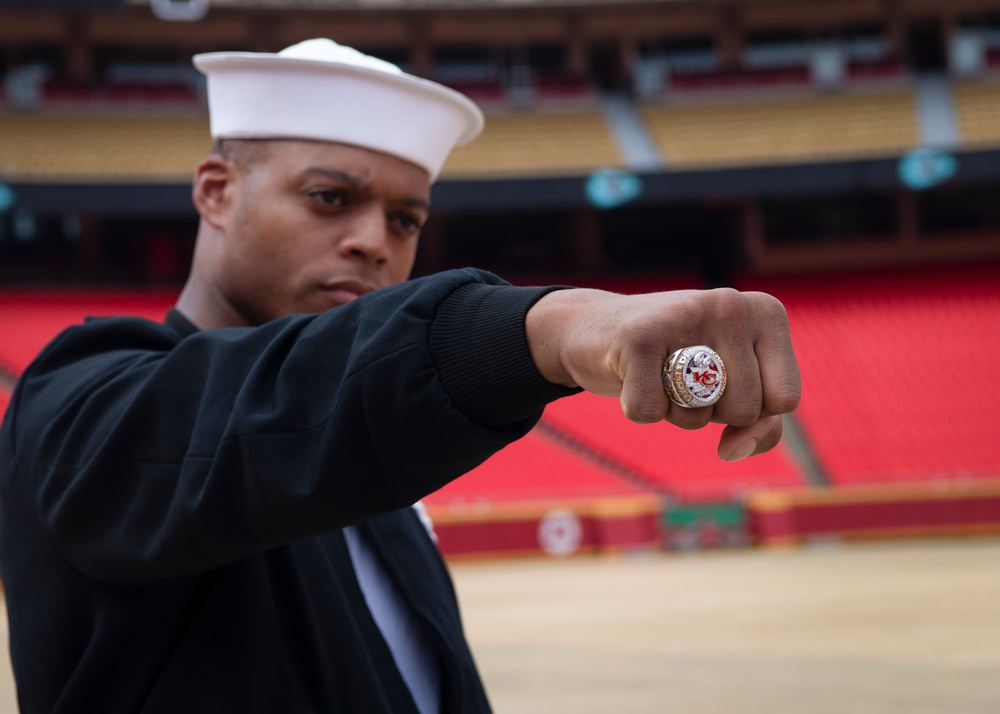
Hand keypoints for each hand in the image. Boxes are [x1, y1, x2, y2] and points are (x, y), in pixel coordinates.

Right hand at [525, 288, 800, 460]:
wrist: (596, 329)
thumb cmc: (677, 362)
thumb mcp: (734, 387)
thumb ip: (763, 424)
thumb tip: (734, 450)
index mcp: (766, 313)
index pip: (784, 399)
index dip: (751, 411)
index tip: (722, 382)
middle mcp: (732, 305)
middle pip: (745, 411)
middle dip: (711, 411)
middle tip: (684, 375)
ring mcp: (687, 315)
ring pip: (700, 416)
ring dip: (674, 412)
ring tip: (659, 373)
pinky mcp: (639, 336)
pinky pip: (650, 412)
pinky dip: (636, 407)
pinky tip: (629, 373)